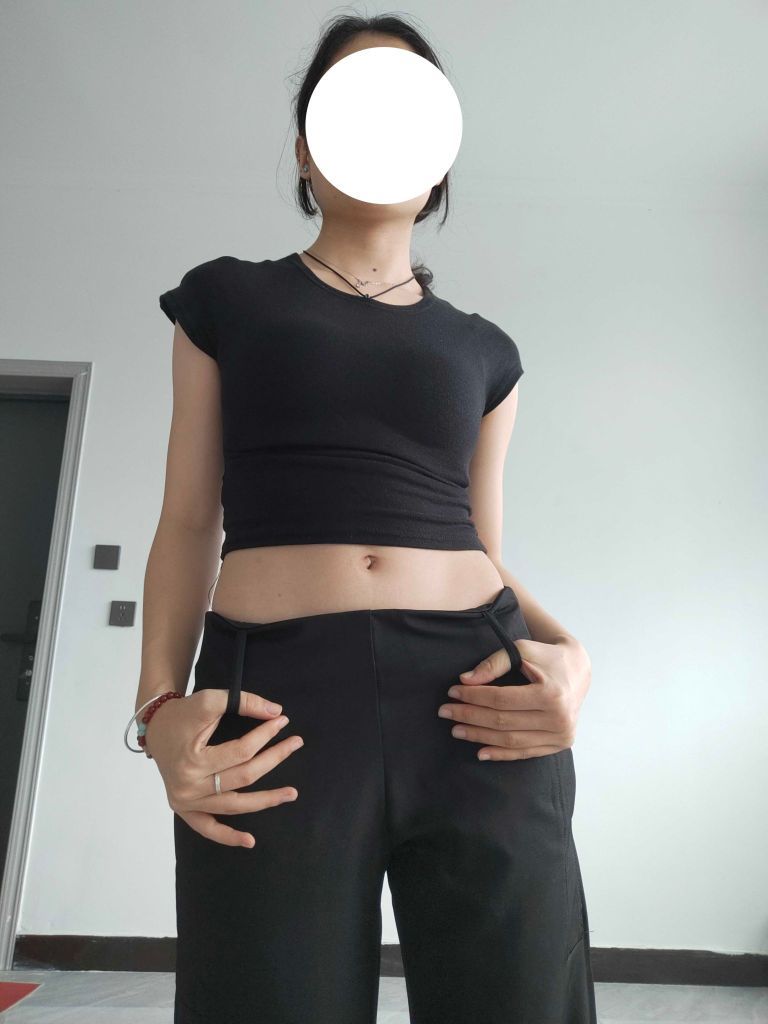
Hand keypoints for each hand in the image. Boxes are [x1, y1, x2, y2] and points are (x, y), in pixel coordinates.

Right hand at [144, 689, 303, 846]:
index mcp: (192, 761)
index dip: (265, 735)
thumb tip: (276, 712)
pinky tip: (250, 840)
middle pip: (243, 777)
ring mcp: (186, 802)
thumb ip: (243, 702)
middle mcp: (188, 787)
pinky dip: (228, 837)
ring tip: (291, 793)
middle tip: (296, 743)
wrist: (155, 728)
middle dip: (274, 759)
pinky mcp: (184, 810)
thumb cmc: (182, 714)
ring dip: (265, 801)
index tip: (283, 721)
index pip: (241, 751)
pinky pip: (208, 829)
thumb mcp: (209, 700)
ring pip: (234, 805)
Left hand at [437, 635, 590, 760]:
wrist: (578, 671)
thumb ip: (494, 663)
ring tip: (456, 730)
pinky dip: (501, 754)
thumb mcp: (522, 650)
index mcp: (551, 694)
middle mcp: (559, 719)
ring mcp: (561, 735)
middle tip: (445, 712)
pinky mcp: (559, 744)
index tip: (452, 692)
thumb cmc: (547, 657)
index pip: (501, 699)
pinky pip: (525, 752)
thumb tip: (465, 680)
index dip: (473, 697)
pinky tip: (480, 751)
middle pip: (503, 721)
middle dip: (470, 716)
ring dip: (480, 737)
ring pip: (511, 740)